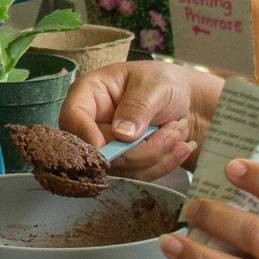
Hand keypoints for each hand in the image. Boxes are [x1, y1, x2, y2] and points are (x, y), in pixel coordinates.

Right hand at [59, 61, 201, 178]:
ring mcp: (105, 145)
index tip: (112, 145)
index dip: (87, 133)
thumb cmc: (163, 83)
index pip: (74, 116)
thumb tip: (122, 134)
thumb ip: (138, 106)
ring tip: (178, 131)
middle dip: (141, 148)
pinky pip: (137, 175)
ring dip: (157, 155)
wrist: (184, 100)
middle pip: (100, 151)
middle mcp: (90, 122)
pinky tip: (180, 147)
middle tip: (173, 132)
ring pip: (121, 167)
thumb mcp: (154, 86)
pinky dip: (163, 164)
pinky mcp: (122, 163)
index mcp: (89, 93)